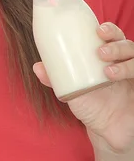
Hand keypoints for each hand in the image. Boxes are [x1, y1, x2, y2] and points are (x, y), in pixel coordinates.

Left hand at [33, 22, 133, 153]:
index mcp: (108, 57)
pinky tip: (117, 78)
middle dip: (116, 43)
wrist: (106, 131)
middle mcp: (124, 63)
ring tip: (107, 71)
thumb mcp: (71, 91)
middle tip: (100, 51)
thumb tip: (37, 67)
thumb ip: (55, 79)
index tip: (98, 29)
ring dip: (124, 63)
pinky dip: (131, 71)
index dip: (109, 29)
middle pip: (127, 44)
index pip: (113, 36)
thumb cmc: (90, 105)